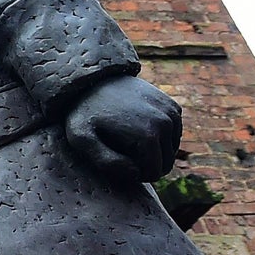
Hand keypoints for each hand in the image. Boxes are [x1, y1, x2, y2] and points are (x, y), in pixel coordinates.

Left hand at [63, 75, 181, 183]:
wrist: (94, 80)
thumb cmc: (83, 113)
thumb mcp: (81, 139)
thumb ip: (105, 161)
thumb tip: (135, 173)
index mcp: (148, 135)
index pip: (153, 173)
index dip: (133, 174)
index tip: (114, 160)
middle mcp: (166, 123)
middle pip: (164, 163)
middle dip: (144, 164)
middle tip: (119, 151)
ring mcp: (172, 113)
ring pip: (171, 150)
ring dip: (152, 151)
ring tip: (126, 139)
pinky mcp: (172, 106)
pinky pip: (173, 135)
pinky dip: (159, 138)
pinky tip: (137, 129)